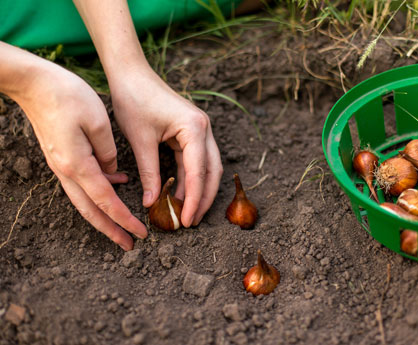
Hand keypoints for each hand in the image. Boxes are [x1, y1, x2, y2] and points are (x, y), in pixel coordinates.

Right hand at [15, 59, 146, 249]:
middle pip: (91, 210)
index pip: (106, 201)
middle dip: (111, 230)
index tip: (141, 233)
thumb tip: (114, 172)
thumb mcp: (98, 122)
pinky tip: (118, 183)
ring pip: (85, 200)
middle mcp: (67, 171)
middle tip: (129, 245)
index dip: (124, 220)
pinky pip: (82, 182)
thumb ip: (109, 152)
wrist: (34, 83)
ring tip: (123, 225)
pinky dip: (99, 190)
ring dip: (104, 215)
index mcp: (78, 165)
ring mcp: (61, 165)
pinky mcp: (62, 157)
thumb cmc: (67, 96)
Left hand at [108, 65, 222, 226]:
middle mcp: (204, 129)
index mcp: (195, 128)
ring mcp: (200, 130)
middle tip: (192, 221)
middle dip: (204, 198)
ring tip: (188, 212)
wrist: (131, 73)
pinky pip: (195, 160)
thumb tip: (152, 203)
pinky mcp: (191, 132)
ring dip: (199, 190)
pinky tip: (180, 194)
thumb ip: (150, 173)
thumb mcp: (140, 140)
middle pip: (212, 171)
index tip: (188, 220)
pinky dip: (190, 178)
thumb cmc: (134, 100)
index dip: (194, 199)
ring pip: (207, 167)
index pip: (199, 172)